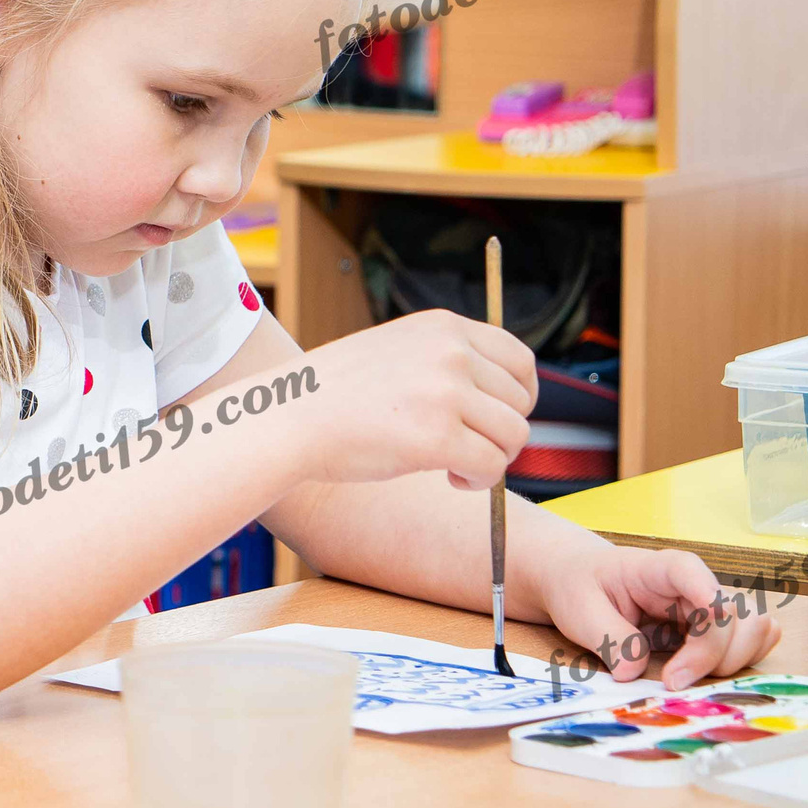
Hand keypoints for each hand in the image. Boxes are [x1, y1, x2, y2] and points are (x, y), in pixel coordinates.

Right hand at [289, 310, 535, 489]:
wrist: (286, 418)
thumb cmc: (335, 394)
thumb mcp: (396, 351)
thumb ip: (445, 361)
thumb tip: (501, 395)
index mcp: (442, 327)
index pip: (520, 358)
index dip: (520, 395)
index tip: (499, 418)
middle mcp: (450, 352)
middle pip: (521, 400)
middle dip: (503, 431)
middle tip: (470, 448)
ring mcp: (444, 392)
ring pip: (513, 435)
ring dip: (493, 458)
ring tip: (458, 466)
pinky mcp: (437, 437)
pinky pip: (491, 465)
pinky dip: (479, 480)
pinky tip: (452, 480)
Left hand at [539, 540, 780, 691]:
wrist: (582, 582)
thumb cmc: (582, 588)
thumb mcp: (580, 610)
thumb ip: (609, 638)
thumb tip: (634, 671)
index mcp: (654, 569)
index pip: (687, 569)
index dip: (705, 589)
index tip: (713, 612)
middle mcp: (691, 585)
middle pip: (730, 614)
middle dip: (711, 654)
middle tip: (672, 682)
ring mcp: (708, 607)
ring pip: (753, 628)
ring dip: (733, 660)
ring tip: (686, 676)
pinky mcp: (715, 628)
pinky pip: (753, 640)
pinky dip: (742, 659)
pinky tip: (706, 671)